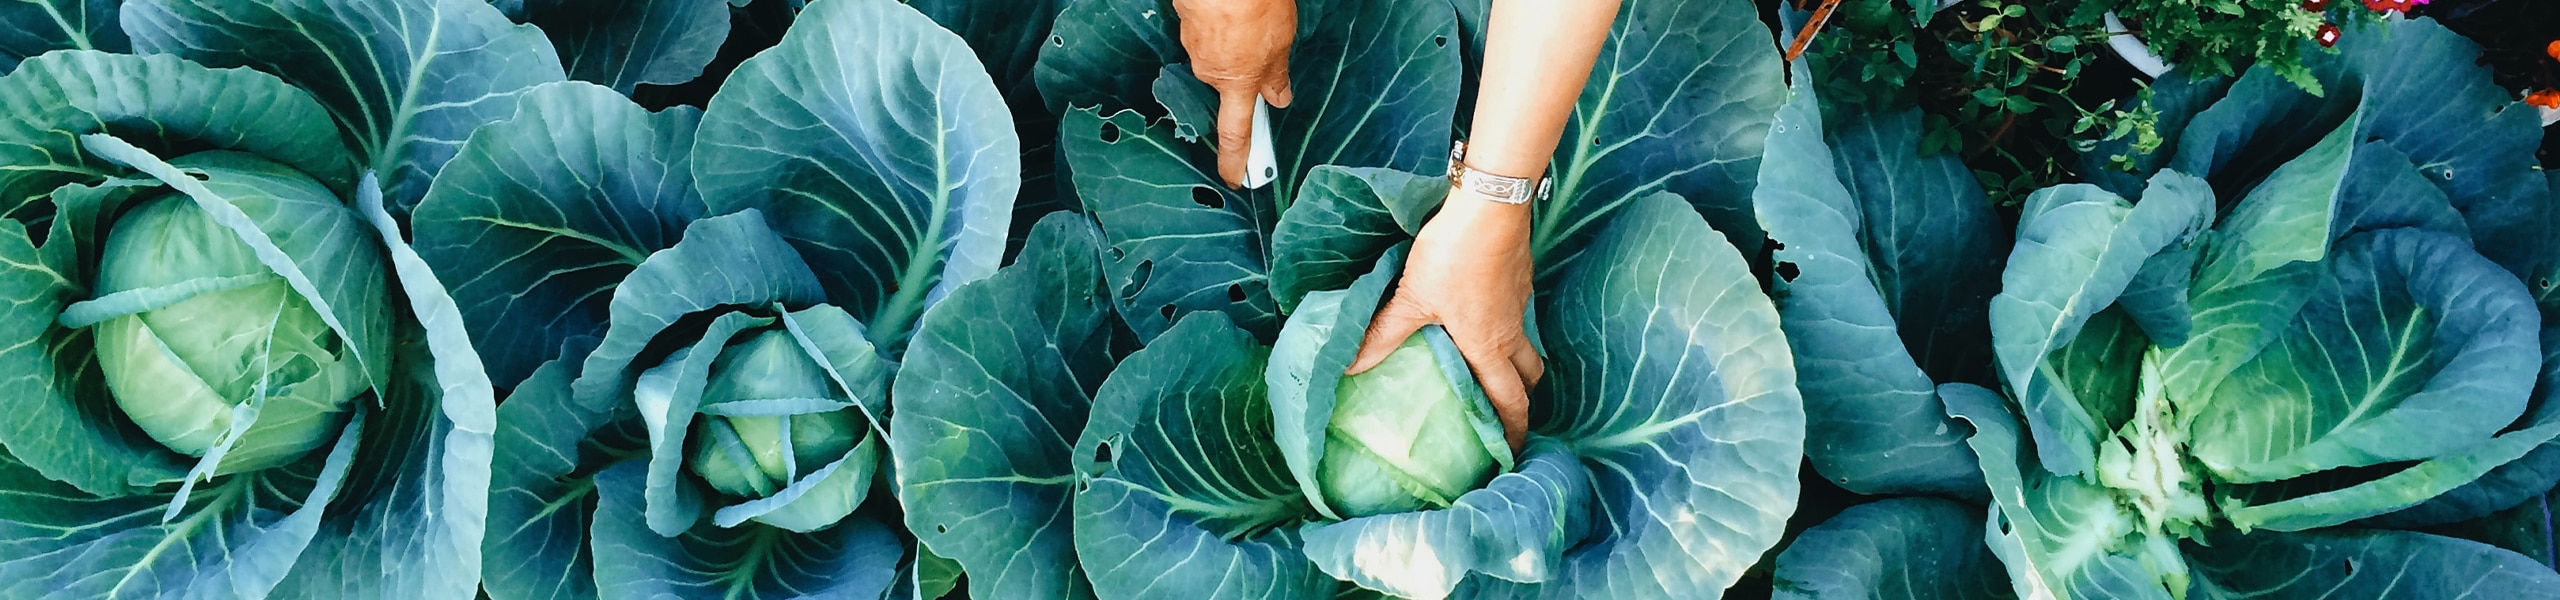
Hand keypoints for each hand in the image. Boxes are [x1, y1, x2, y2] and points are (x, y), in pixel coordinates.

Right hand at [1170, 0, 1295, 187]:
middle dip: (1245, 67)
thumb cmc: (1253, 3)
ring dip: (1235, 39)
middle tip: (1263, 43)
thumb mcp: (1280, 42)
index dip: (1235, 159)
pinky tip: (1232, 5)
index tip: (1234, 179)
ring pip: (1218, 52)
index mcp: (1236, 82)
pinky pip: (1207, 28)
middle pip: (1228, 81)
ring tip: (1252, 15)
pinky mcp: (1185, 21)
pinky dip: (1221, 20)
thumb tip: (1278, 97)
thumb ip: (1276, 73)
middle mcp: (1209, 70)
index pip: (1235, 133)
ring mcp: (1193, 45)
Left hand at [1347, 190, 1541, 452]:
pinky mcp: (1520, 278)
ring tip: (1498, 373)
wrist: (1489, 207)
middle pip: (1529, 377)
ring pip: (1528, 346)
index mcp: (1488, 346)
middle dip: (1523, 402)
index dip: (1513, 430)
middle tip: (1509, 418)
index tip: (1511, 452)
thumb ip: (1384, 334)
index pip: (1509, 401)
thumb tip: (1350, 365)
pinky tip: (1487, 319)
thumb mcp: (1411, 299)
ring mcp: (1520, 304)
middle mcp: (1510, 331)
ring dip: (1519, 365)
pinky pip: (1521, 316)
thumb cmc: (1453, 257)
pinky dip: (1510, 329)